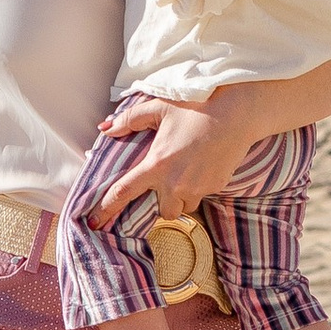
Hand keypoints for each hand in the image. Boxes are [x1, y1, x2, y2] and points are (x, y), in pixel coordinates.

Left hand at [84, 83, 252, 225]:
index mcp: (157, 164)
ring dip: (180, 198)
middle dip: (162, 202)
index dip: (106, 209)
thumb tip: (106, 128)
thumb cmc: (196, 107)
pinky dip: (198, 188)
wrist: (236, 113)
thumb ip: (130, 119)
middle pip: (163, 212)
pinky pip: (202, 196)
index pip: (124, 192)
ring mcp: (198, 187)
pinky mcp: (216, 186)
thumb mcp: (159, 108)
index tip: (94, 222)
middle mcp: (176, 182)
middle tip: (167, 183)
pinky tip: (202, 167)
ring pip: (183, 207)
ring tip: (186, 174)